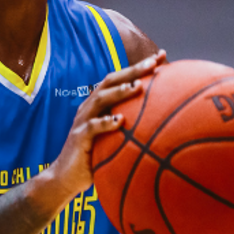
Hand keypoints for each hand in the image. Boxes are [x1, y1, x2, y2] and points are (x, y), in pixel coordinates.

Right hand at [41, 50, 163, 201]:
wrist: (66, 177)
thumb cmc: (96, 156)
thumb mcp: (116, 136)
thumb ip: (132, 124)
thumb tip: (167, 119)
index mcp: (100, 104)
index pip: (120, 79)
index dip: (139, 66)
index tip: (161, 56)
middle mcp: (90, 108)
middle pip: (110, 82)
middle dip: (132, 71)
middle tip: (153, 63)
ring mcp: (82, 121)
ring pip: (100, 100)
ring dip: (119, 92)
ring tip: (137, 86)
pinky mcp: (78, 138)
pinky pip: (91, 127)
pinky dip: (105, 123)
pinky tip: (119, 121)